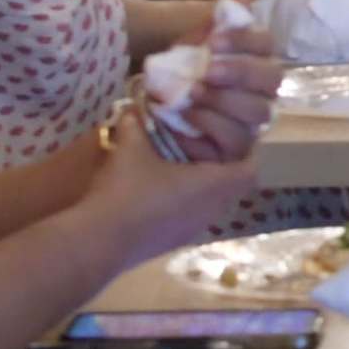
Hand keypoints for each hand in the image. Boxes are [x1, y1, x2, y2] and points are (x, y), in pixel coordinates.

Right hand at [94, 91, 269, 241]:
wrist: (98, 243)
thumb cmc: (127, 191)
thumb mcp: (131, 148)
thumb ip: (137, 123)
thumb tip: (133, 105)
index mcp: (214, 186)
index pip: (250, 169)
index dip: (246, 150)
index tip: (231, 133)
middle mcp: (212, 210)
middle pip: (232, 184)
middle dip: (221, 161)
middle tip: (201, 141)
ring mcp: (193, 230)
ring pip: (212, 201)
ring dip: (202, 181)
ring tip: (179, 160)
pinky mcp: (174, 242)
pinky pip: (192, 215)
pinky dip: (186, 198)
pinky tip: (159, 186)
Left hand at [160, 44, 284, 164]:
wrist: (155, 113)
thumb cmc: (181, 75)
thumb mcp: (191, 47)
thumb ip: (214, 26)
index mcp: (255, 58)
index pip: (266, 43)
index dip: (244, 40)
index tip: (212, 42)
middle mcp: (262, 90)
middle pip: (272, 78)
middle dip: (240, 72)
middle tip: (207, 71)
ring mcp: (253, 120)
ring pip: (258, 111)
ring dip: (224, 100)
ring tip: (193, 93)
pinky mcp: (239, 148)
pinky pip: (236, 139)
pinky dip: (210, 124)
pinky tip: (188, 115)